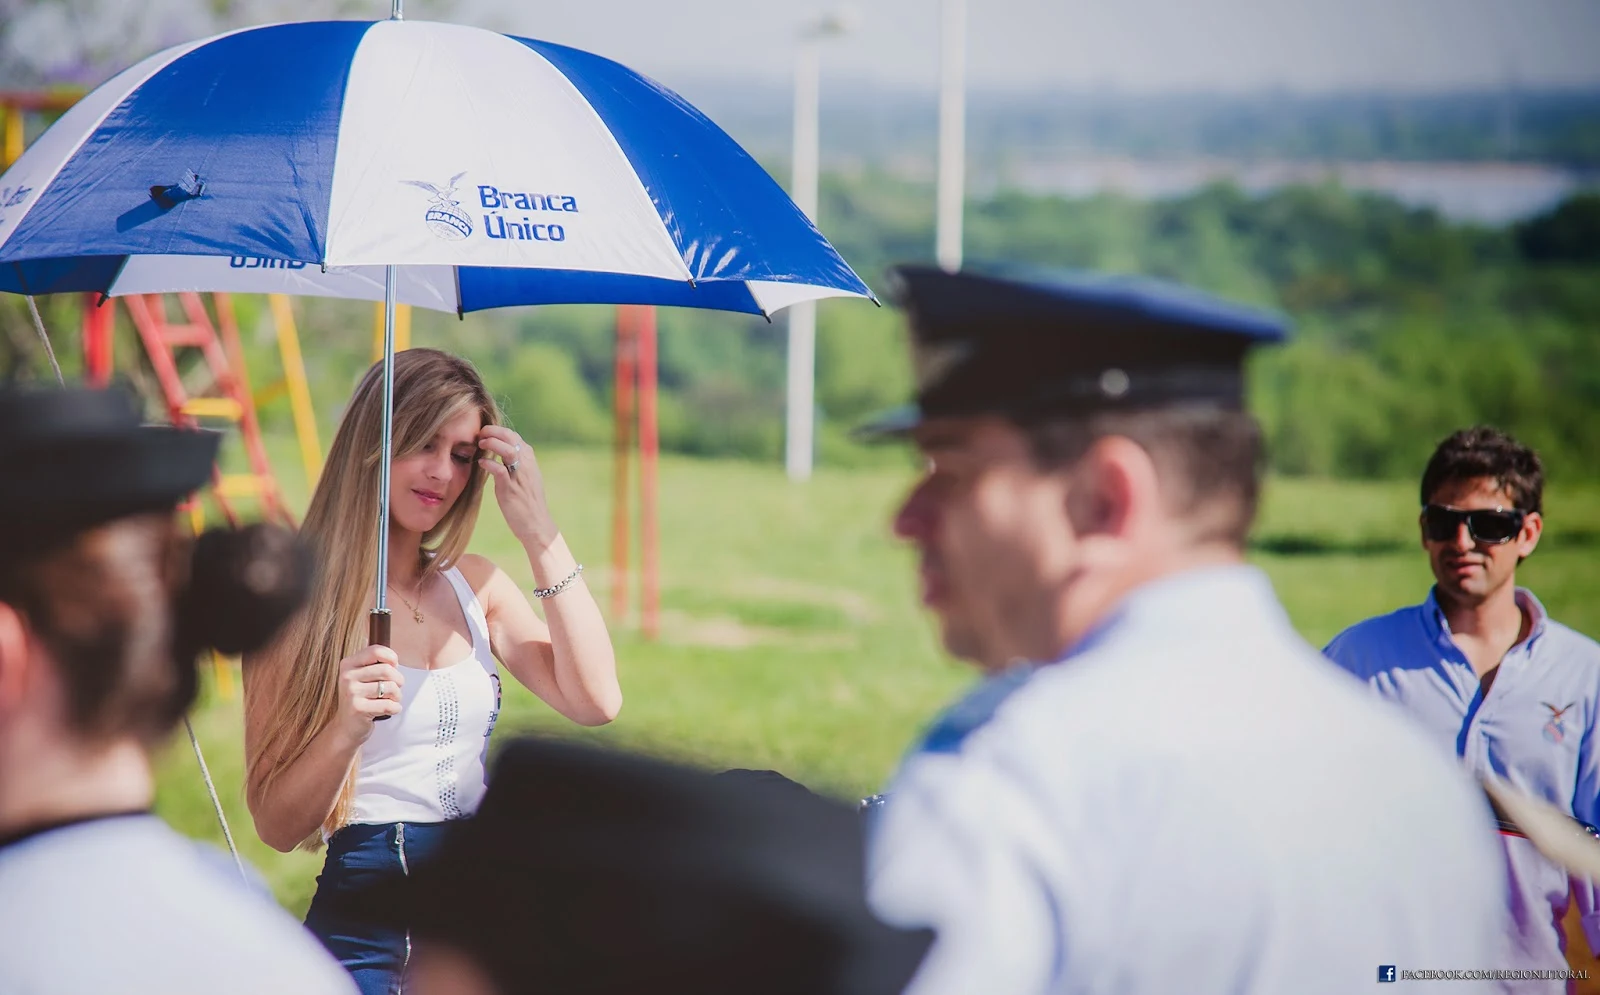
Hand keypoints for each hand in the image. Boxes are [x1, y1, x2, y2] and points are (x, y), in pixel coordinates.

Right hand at [334, 645, 402, 744]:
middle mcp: (347, 676)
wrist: (346, 726)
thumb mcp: (363, 676)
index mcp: (348, 664)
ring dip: (398, 696)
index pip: (376, 650)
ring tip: (392, 700)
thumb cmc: (362, 698)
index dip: (392, 658)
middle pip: (387, 670)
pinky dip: (395, 708)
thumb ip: (376, 664)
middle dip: (399, 680)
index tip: (394, 667)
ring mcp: (351, 693)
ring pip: (390, 687)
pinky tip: (390, 710)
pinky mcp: (357, 709)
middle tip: (395, 688)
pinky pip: (389, 705)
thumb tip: (394, 660)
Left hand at [478, 425, 556, 548]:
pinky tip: (481, 463)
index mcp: (529, 461)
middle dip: (494, 431)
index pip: (514, 436)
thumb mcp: (526, 478)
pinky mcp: (511, 489)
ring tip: (480, 443)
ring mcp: (519, 476)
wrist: (537, 524)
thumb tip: (502, 453)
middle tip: (480, 433)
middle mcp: (526, 465)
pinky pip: (500, 470)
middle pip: (511, 438)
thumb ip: (517, 464)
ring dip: (492, 443)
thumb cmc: (529, 503)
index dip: (498, 431)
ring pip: (508, 450)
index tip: (485, 432)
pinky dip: (489, 463)